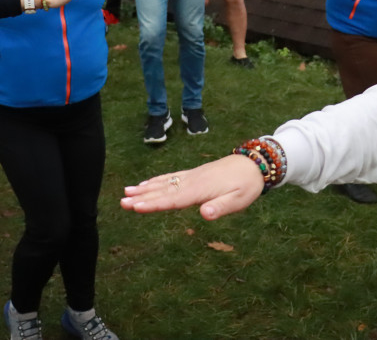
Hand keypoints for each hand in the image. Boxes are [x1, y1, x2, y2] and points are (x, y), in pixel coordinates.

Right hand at [120, 154, 265, 219]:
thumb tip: (204, 214)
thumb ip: (221, 207)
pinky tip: (146, 184)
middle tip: (122, 203)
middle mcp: (192, 181)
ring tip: (126, 193)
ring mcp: (191, 176)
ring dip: (145, 189)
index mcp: (201, 190)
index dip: (154, 204)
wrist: (254, 163)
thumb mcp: (239, 200)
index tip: (136, 207)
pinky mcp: (193, 174)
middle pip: (164, 191)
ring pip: (164, 183)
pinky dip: (156, 181)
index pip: (174, 199)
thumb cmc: (247, 185)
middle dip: (142, 197)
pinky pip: (170, 177)